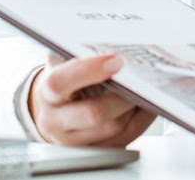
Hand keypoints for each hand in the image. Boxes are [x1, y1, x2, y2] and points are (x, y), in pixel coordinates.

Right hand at [27, 52, 154, 147]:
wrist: (58, 110)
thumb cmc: (69, 81)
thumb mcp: (66, 62)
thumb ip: (81, 53)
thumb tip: (116, 44)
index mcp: (47, 93)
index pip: (61, 82)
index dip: (89, 70)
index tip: (116, 60)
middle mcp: (55, 121)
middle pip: (94, 113)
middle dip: (122, 95)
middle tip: (139, 79)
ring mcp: (74, 142)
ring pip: (114, 128)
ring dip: (134, 106)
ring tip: (147, 88)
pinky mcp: (95, 151)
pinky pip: (125, 138)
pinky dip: (141, 119)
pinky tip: (147, 103)